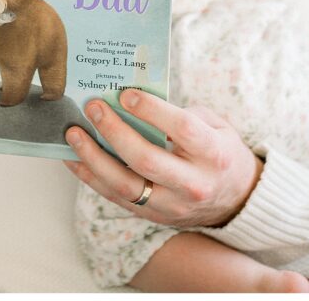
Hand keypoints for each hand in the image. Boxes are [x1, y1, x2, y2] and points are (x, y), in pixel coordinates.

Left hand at [64, 90, 262, 228]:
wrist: (235, 199)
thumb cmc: (219, 151)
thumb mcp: (216, 126)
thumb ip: (182, 113)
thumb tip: (134, 99)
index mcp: (213, 154)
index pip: (182, 129)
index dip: (152, 110)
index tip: (125, 93)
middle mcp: (193, 184)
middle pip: (147, 160)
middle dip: (115, 132)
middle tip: (93, 108)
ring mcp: (171, 205)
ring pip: (125, 185)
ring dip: (94, 158)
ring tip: (73, 133)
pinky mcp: (153, 216)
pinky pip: (115, 197)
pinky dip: (90, 177)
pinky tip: (73, 157)